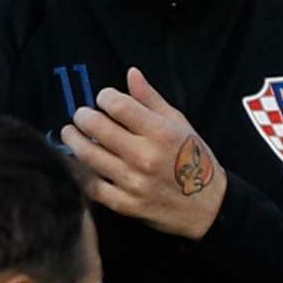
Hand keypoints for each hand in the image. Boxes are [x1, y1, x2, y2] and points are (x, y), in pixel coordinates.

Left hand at [62, 70, 226, 239]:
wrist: (211, 209)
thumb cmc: (196, 162)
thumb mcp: (181, 125)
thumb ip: (152, 100)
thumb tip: (131, 73)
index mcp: (161, 133)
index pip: (117, 104)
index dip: (104, 97)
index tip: (104, 100)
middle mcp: (145, 156)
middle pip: (96, 127)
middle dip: (83, 116)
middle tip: (81, 116)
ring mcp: (134, 182)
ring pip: (88, 155)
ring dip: (73, 140)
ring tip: (71, 134)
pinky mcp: (127, 205)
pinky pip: (92, 186)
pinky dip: (78, 172)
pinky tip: (76, 163)